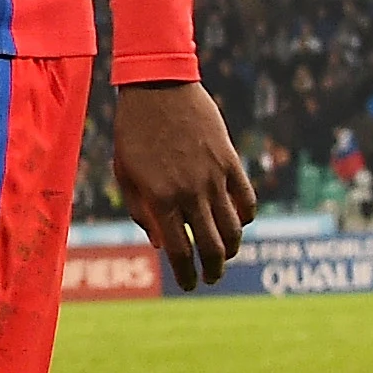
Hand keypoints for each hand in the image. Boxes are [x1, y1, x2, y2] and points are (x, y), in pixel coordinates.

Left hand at [112, 81, 255, 291]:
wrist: (158, 87)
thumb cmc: (133, 131)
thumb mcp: (125, 172)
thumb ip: (141, 211)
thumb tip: (161, 245)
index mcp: (160, 197)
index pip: (179, 251)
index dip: (186, 274)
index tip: (189, 285)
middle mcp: (189, 192)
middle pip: (211, 246)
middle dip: (212, 269)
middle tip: (209, 277)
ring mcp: (213, 177)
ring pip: (233, 228)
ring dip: (232, 249)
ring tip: (225, 256)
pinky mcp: (230, 161)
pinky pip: (247, 200)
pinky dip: (246, 218)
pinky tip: (238, 224)